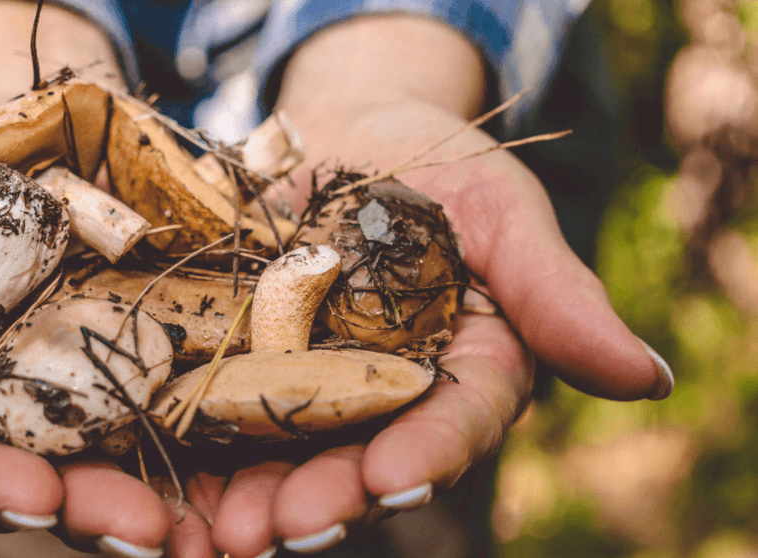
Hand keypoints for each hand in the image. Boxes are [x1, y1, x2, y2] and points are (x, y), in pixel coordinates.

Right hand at [0, 3, 220, 555]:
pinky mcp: (177, 361)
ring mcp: (104, 389)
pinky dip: (241, 449)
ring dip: (180, 506)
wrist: (57, 115)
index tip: (25, 494)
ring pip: (134, 465)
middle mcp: (23, 404)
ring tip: (231, 534)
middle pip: (52, 477)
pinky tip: (282, 473)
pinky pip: (209, 415)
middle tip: (149, 536)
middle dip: (95, 509)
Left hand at [195, 15, 673, 555]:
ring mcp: (309, 387)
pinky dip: (196, 457)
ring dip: (256, 500)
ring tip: (225, 532)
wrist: (347, 139)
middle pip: (362, 460)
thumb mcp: (502, 212)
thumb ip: (556, 294)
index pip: (454, 421)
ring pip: (287, 458)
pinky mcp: (241, 365)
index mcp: (461, 370)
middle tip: (288, 525)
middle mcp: (385, 398)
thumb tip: (648, 379)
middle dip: (328, 496)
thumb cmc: (441, 171)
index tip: (397, 478)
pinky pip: (217, 416)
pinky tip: (173, 491)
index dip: (430, 452)